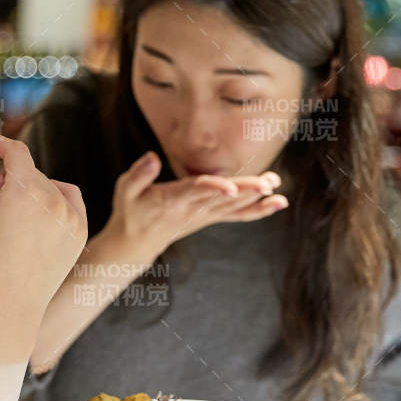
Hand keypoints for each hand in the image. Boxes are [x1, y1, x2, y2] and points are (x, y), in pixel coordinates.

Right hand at [0, 134, 87, 318]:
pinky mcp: (80, 231)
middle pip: (29, 172)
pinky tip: (36, 221)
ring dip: (31, 192)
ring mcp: (71, 216)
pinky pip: (69, 201)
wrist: (7, 306)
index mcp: (24, 190)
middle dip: (9, 181)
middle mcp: (53, 199)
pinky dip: (54, 202)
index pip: (15, 151)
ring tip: (14, 221)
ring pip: (48, 186)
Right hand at [106, 151, 286, 256]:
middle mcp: (192, 209)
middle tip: (268, 183)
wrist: (135, 243)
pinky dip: (257, 211)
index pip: (195, 191)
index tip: (231, 187)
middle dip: (246, 191)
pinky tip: (276, 203)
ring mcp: (203, 215)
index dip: (213, 188)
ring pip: (234, 206)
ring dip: (256, 197)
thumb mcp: (125, 190)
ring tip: (276, 186)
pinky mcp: (209, 217)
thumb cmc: (130, 212)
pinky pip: (237, 215)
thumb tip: (151, 157)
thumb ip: (138, 174)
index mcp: (172, 199)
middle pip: (223, 198)